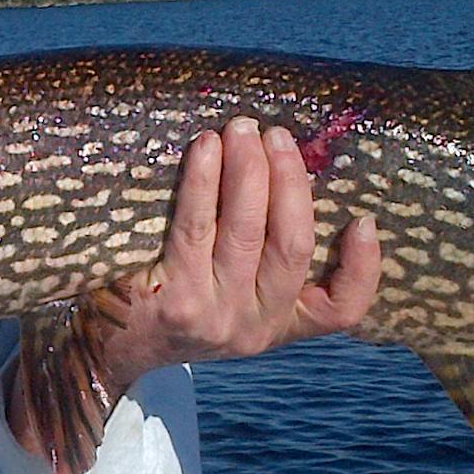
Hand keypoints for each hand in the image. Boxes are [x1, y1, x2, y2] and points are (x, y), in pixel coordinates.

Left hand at [55, 115, 381, 399]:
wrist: (108, 344)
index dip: (364, 267)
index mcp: (281, 324)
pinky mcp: (174, 302)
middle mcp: (255, 328)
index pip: (343, 309)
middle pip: (293, 246)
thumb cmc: (180, 297)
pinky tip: (205, 147)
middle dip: (289, 179)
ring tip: (242, 129)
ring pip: (247, 231)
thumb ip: (266, 255)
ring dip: (248, 169)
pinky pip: (195, 226)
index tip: (364, 220)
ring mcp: (215, 318)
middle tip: (277, 135)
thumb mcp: (234, 294)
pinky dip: (204, 180)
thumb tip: (289, 166)